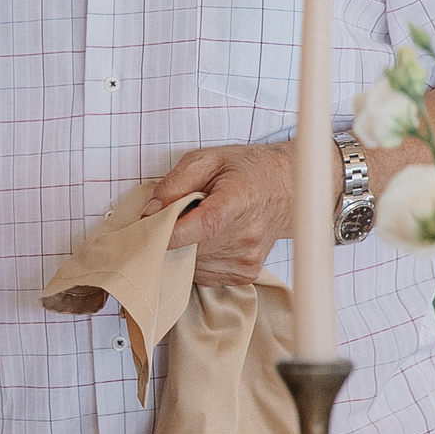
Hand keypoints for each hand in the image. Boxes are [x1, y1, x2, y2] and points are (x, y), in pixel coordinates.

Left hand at [146, 143, 300, 285]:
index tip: (149, 226)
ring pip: (193, 264)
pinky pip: (204, 273)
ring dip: (185, 247)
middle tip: (177, 215)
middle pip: (192, 247)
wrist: (285, 189)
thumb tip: (149, 213)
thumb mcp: (206, 159)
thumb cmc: (243, 171)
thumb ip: (175, 183)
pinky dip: (198, 258)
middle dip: (172, 235)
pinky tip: (210, 239)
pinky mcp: (245, 274)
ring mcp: (248, 258)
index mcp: (241, 198)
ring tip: (200, 224)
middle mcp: (249, 233)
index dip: (173, 231)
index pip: (205, 224)